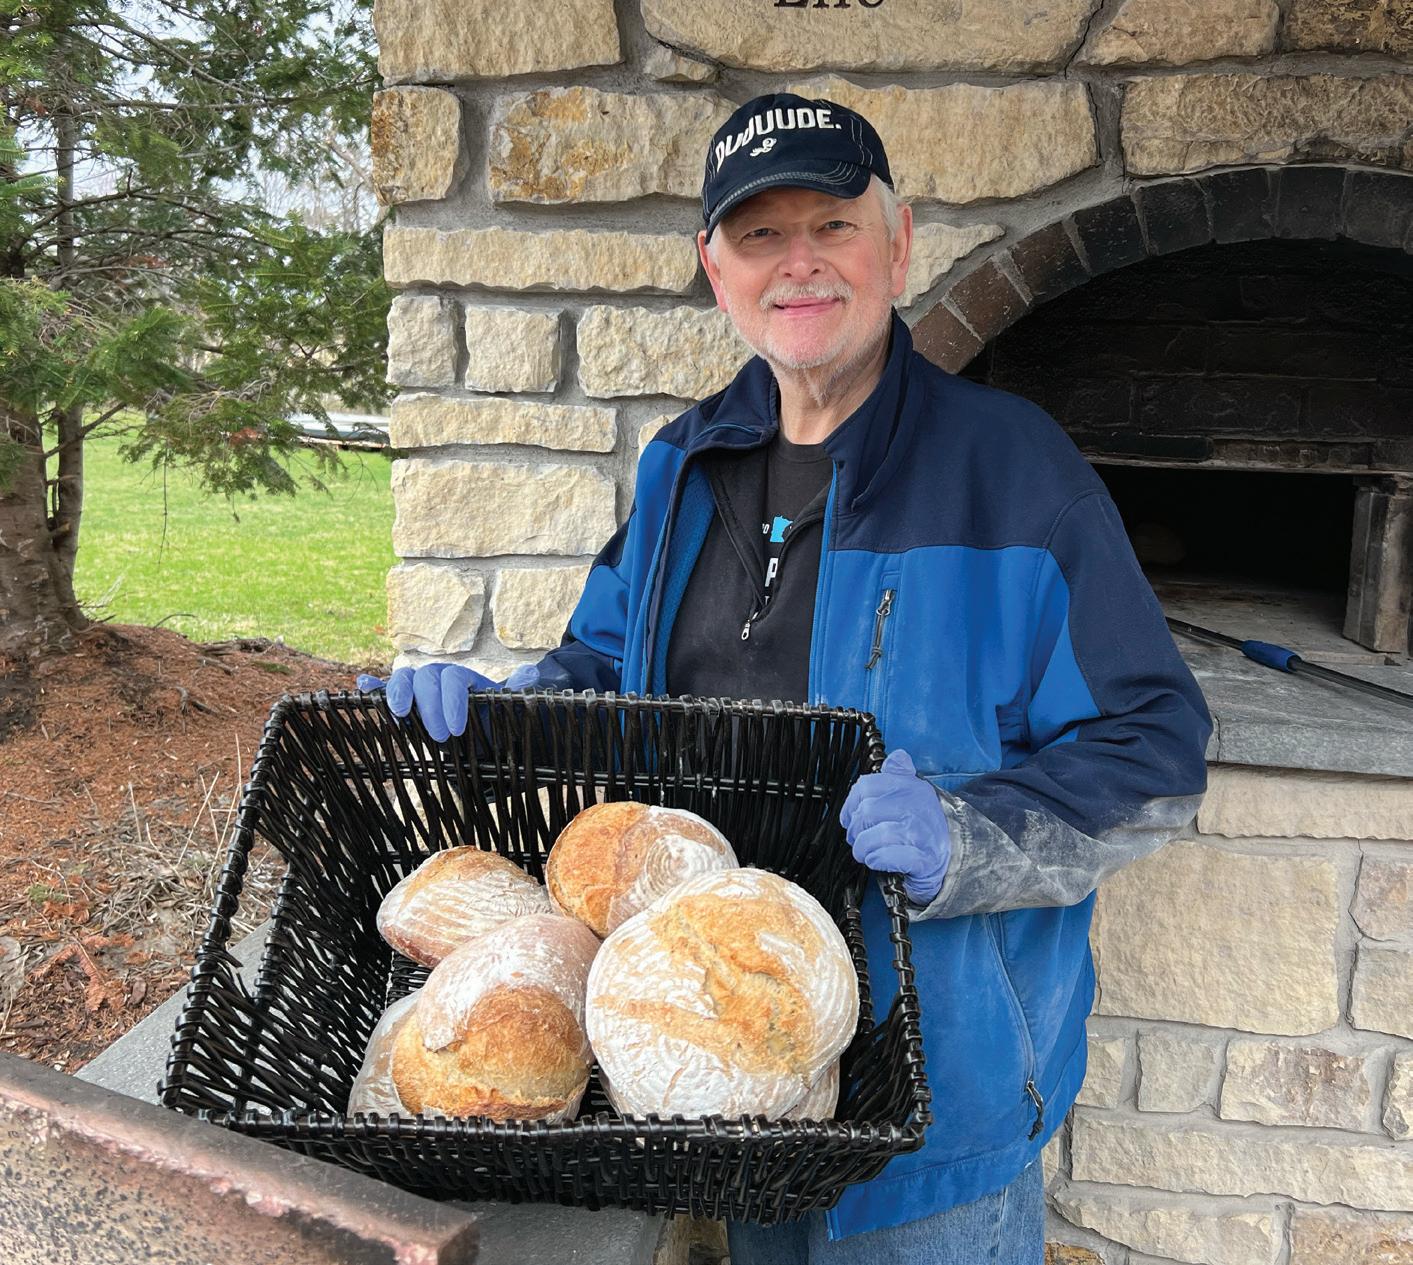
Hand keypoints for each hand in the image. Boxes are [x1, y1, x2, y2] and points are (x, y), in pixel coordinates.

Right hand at [356, 662, 539, 741]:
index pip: (453, 678)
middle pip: (426, 678)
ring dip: (397, 692)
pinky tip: (362, 687)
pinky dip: (373, 687)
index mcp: (462, 677)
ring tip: (399, 712)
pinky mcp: (404, 701)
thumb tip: (531, 673)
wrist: (478, 728)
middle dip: (430, 707)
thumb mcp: (504, 707)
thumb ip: (514, 691)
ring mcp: (418, 688)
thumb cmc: (490, 718)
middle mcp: (438, 678)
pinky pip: (384, 689)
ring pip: (403, 679)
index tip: (456, 730)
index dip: (452, 702)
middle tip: (441, 738)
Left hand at [840, 749, 951, 906]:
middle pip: (865, 812)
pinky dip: (876, 860)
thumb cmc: (926, 824)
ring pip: (872, 836)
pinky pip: (886, 857)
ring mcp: (918, 833)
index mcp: (909, 787)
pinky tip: (877, 861)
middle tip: (858, 838)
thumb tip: (896, 757)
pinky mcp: (921, 858)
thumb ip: (901, 774)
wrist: (957, 852)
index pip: (865, 786)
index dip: (850, 804)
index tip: (850, 817)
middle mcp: (914, 806)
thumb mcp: (917, 793)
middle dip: (855, 830)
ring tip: (866, 852)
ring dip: (862, 848)